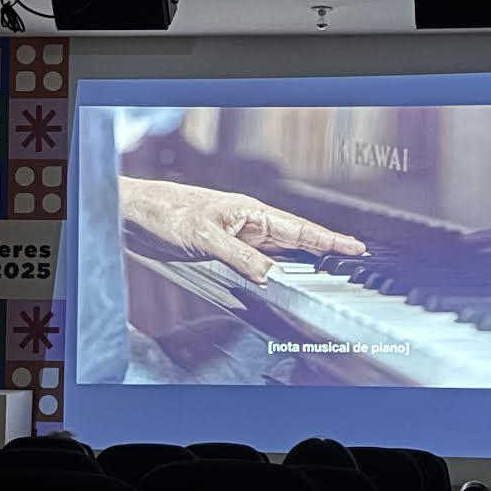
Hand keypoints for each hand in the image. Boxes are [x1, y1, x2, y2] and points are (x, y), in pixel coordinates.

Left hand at [119, 177, 366, 284]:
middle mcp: (248, 224)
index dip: (329, 240)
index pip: (300, 228)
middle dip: (325, 249)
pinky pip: (258, 262)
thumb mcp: (205, 237)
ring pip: (278, 252)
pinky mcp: (223, 249)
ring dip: (301, 261)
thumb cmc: (166, 213)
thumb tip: (270, 277)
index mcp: (251, 213)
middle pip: (295, 240)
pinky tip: (281, 278)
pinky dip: (275, 270)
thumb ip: (239, 258)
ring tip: (328, 270)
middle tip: (353, 259)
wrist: (135, 214)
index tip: (355, 247)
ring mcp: (237, 237)